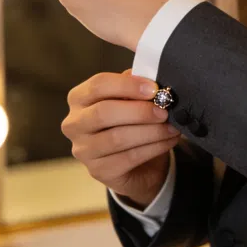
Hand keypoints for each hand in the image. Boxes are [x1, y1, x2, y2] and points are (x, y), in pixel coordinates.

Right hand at [62, 71, 180, 207]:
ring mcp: (83, 150)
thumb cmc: (130, 120)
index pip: (98, 85)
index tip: (154, 88)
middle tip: (164, 110)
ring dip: (151, 131)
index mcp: (79, 98)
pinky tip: (169, 140)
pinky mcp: (98, 171)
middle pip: (104, 112)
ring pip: (118, 138)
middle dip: (139, 111)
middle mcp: (74, 124)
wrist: (134, 162)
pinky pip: (129, 157)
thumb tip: (152, 75)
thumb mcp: (131, 97)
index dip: (128, 85)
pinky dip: (154, 147)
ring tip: (172, 126)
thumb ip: (135, 83)